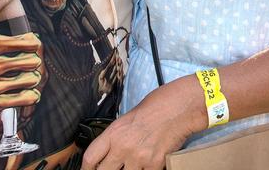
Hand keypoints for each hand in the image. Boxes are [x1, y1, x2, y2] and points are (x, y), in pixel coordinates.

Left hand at [81, 79, 203, 169]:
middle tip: (113, 168)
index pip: (91, 157)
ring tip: (137, 160)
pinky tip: (151, 162)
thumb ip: (119, 135)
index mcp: (114, 132)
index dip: (87, 168)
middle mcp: (123, 147)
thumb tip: (113, 150)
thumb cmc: (159, 104)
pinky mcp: (154, 165)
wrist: (181, 107)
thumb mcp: (130, 116)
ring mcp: (138, 157)